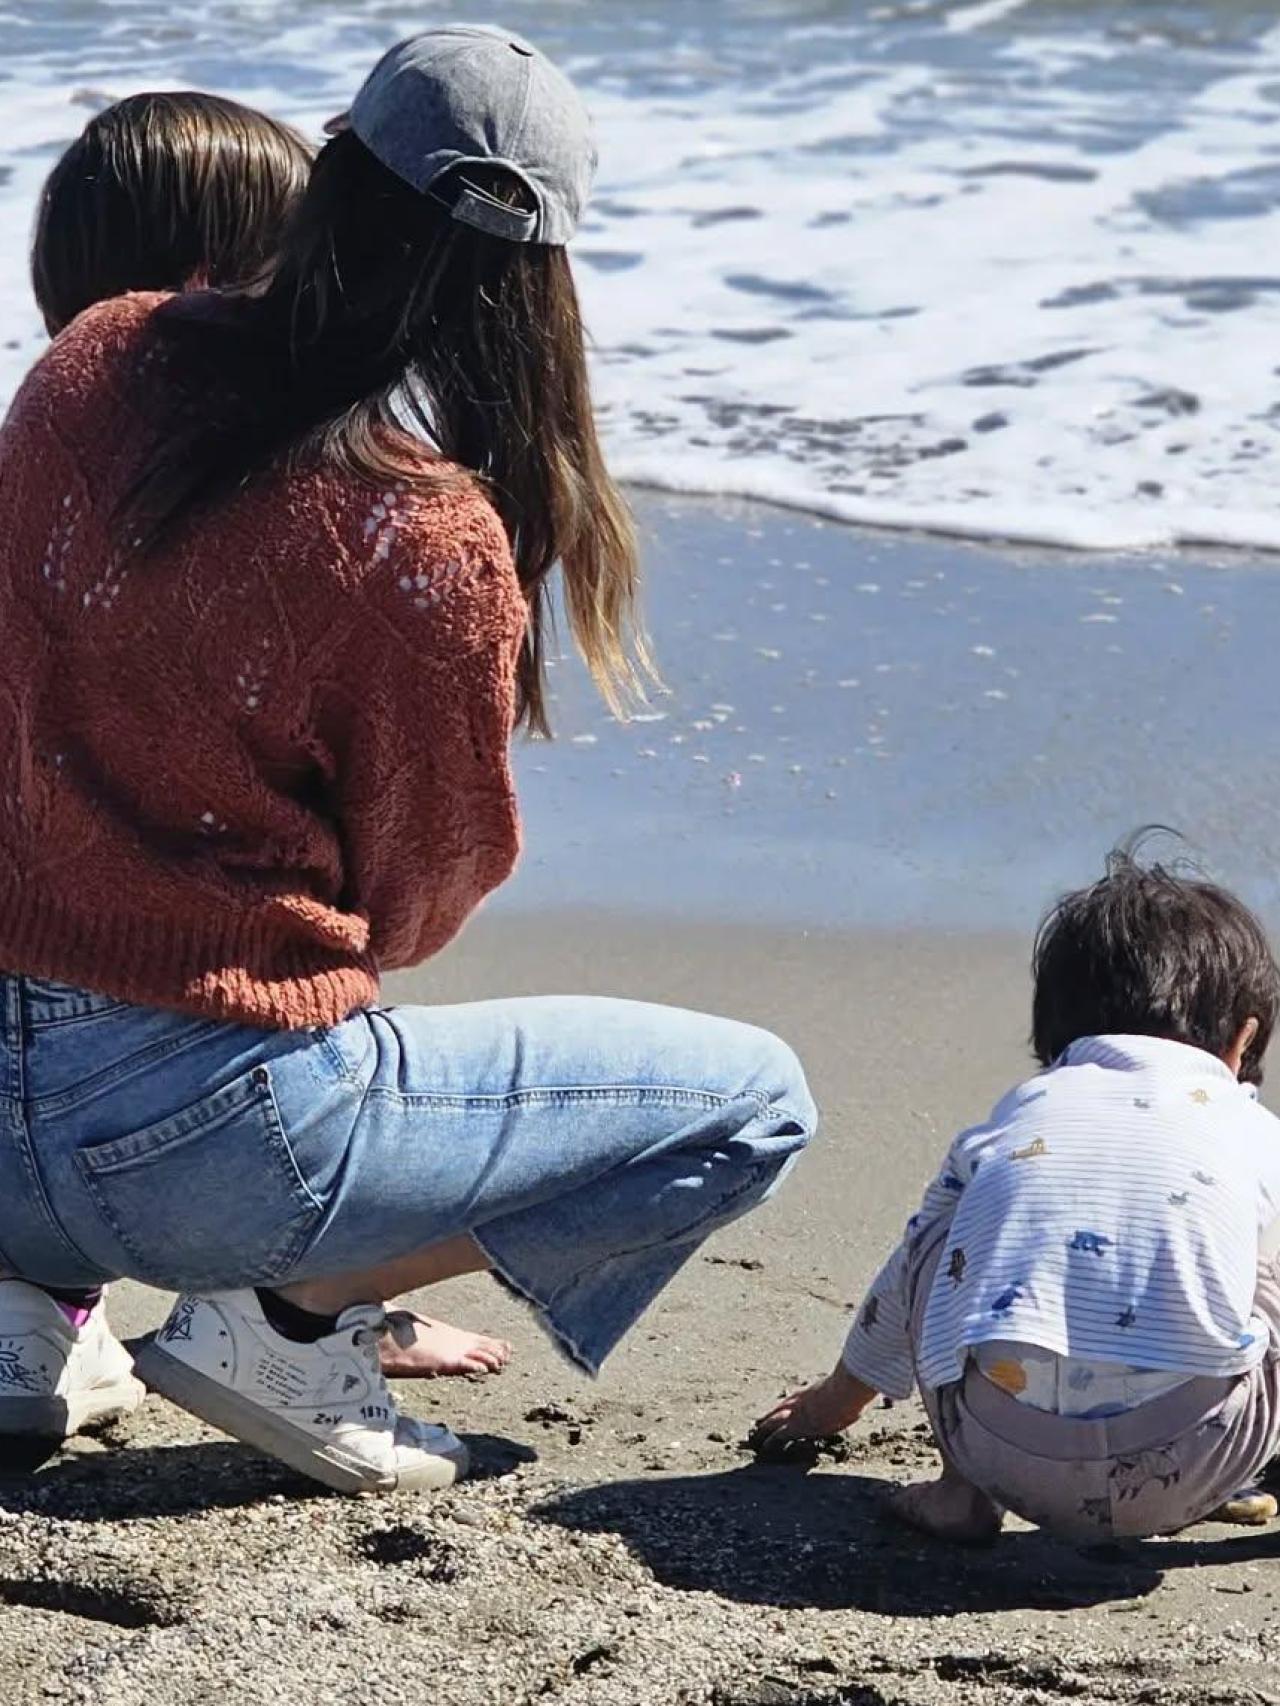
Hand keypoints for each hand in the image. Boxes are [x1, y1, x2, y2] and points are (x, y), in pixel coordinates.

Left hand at [749, 1364, 876, 1454]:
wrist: (844, 1392)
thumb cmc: (851, 1390)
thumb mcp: (849, 1391)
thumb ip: (851, 1392)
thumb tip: (864, 1390)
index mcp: (812, 1393)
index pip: (794, 1401)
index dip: (785, 1408)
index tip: (779, 1413)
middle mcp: (800, 1401)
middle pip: (780, 1409)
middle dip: (769, 1418)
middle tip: (759, 1425)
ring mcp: (796, 1413)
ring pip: (774, 1422)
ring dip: (764, 1430)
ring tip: (755, 1438)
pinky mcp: (796, 1426)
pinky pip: (778, 1436)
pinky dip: (770, 1442)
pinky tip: (764, 1450)